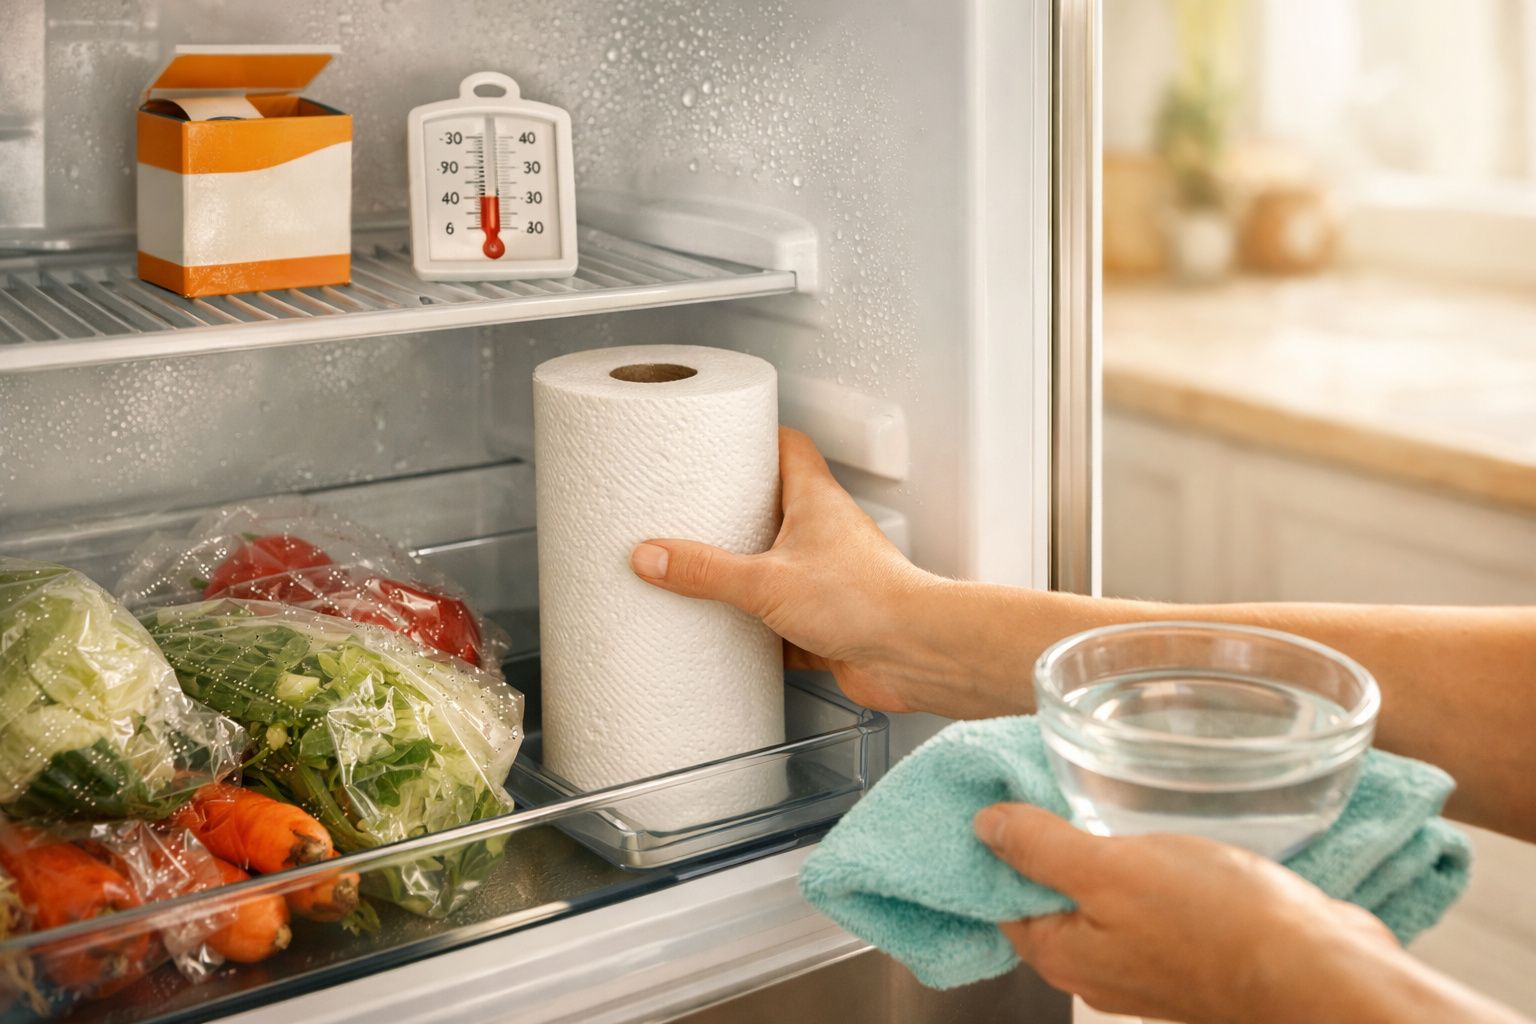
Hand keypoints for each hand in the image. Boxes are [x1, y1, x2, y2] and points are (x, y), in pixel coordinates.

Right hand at [629, 427, 932, 713]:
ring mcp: (829, 578)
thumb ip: (705, 572)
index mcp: (814, 499)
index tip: (719, 436)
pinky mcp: (829, 622)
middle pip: (775, 505)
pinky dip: (756, 628)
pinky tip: (730, 638)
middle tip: (695, 508)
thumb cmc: (866, 600)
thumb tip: (653, 557)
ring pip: (777, 565)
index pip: (787, 446)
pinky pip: (782, 621)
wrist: (914, 654)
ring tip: (699, 572)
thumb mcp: (765, 581)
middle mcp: (825, 532)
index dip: (755, 436)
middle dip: (736, 509)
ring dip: (744, 571)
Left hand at [972, 804, 1413, 1023]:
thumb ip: (1041, 848)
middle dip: (1046, 838)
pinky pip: (1147, 897)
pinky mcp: (1190, 945)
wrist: (1320, 969)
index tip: (997, 790)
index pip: (1000, 893)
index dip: (994, 841)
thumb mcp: (1111, 870)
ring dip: (1099, 846)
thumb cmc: (1219, 925)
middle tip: (1048, 776)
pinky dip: (1143, 860)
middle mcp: (1097, 964)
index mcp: (1062, 953)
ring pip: (1101, 892)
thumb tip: (984, 826)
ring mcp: (1144, 958)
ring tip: (1099, 789)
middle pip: (1048, 892)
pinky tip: (1153, 825)